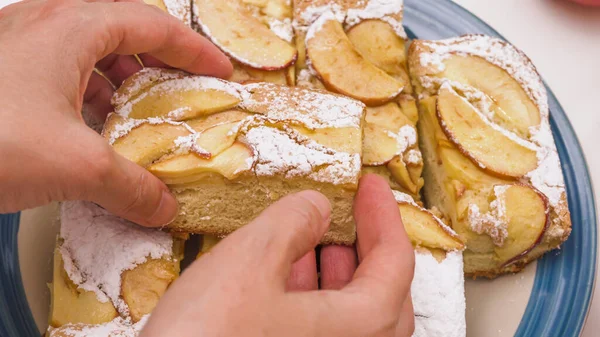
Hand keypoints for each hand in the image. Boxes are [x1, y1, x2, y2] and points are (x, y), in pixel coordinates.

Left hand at [0, 0, 231, 225]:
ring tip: (143, 112)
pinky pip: (62, 72)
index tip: (220, 70)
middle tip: (185, 88)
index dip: (194, 48)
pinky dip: (90, 95)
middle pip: (122, 30)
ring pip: (89, 51)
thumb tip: (162, 206)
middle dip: (160, 61)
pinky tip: (94, 127)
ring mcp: (18, 46)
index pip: (152, 24)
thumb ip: (131, 186)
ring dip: (123, 80)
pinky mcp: (3, 72)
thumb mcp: (75, 165)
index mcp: (70, 27)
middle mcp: (44, 24)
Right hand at [142, 175, 415, 336]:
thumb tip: (316, 208)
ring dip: (336, 272)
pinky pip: (321, 333)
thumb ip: (293, 221)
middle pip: (381, 295)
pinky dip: (312, 299)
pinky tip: (283, 276)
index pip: (395, 263)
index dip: (384, 216)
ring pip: (349, 318)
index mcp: (362, 330)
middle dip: (365, 246)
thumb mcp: (250, 261)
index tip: (372, 187)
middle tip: (352, 212)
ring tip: (315, 237)